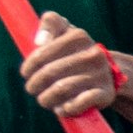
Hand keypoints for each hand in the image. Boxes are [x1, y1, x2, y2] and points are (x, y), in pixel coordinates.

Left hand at [14, 12, 129, 127]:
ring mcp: (101, 73)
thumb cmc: (74, 52)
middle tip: (32, 88)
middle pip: (49, 73)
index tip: (26, 72)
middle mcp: (93, 53)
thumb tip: (40, 40)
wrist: (106, 72)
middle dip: (34, 84)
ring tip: (44, 100)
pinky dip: (66, 108)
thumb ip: (50, 23)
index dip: (29, 66)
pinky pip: (80, 103)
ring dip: (46, 98)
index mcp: (78, 36)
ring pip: (61, 89)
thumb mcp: (63, 32)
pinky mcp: (106, 93)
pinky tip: (62, 108)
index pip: (41, 54)